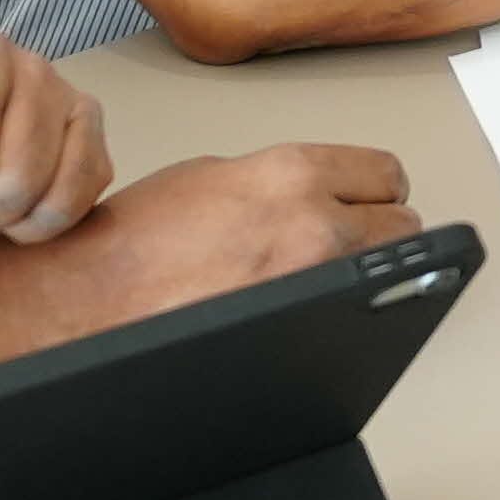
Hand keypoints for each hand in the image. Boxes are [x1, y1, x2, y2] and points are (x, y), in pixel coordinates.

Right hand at [82, 144, 422, 301]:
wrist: (96, 296)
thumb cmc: (139, 236)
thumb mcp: (217, 173)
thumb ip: (282, 182)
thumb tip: (321, 197)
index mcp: (292, 174)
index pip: (386, 173)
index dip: (377, 188)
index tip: (371, 197)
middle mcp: (313, 225)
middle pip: (403, 225)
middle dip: (382, 230)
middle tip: (353, 236)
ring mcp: (310, 282)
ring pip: (385, 273)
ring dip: (366, 271)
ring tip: (328, 273)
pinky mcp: (300, 327)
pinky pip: (348, 315)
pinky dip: (338, 310)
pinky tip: (307, 306)